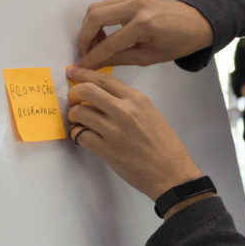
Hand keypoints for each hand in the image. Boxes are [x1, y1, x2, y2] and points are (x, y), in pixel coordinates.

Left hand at [66, 66, 203, 199]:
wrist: (171, 172)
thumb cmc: (164, 146)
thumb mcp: (151, 114)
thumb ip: (129, 103)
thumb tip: (104, 97)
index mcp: (137, 99)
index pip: (103, 78)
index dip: (83, 73)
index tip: (73, 72)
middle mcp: (124, 111)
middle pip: (86, 90)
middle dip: (73, 93)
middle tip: (73, 101)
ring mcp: (114, 130)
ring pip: (79, 113)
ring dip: (74, 117)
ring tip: (79, 123)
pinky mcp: (106, 150)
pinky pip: (80, 135)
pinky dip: (76, 134)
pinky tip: (82, 136)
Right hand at [76, 0, 213, 69]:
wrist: (197, 22)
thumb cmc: (179, 42)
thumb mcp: (150, 57)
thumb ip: (121, 58)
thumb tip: (97, 64)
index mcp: (143, 25)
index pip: (109, 42)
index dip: (92, 56)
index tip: (81, 66)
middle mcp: (135, 7)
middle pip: (94, 17)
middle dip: (84, 37)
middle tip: (84, 54)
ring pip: (96, 8)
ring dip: (89, 27)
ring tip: (94, 46)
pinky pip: (106, 5)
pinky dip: (98, 19)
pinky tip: (103, 35)